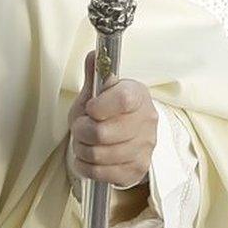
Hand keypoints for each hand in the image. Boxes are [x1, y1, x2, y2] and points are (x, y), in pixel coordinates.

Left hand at [67, 51, 157, 187]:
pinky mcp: (137, 171)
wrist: (126, 137)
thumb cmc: (107, 111)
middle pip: (101, 133)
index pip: (123, 100)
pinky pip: (99, 173)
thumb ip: (95, 74)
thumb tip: (94, 54)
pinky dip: (85, 166)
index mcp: (137, 96)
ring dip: (81, 149)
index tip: (90, 108)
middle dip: (80, 131)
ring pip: (97, 155)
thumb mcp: (98, 91)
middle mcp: (147, 122)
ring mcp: (144, 148)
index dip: (100, 107)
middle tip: (81, 127)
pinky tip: (87, 157)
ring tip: (84, 141)